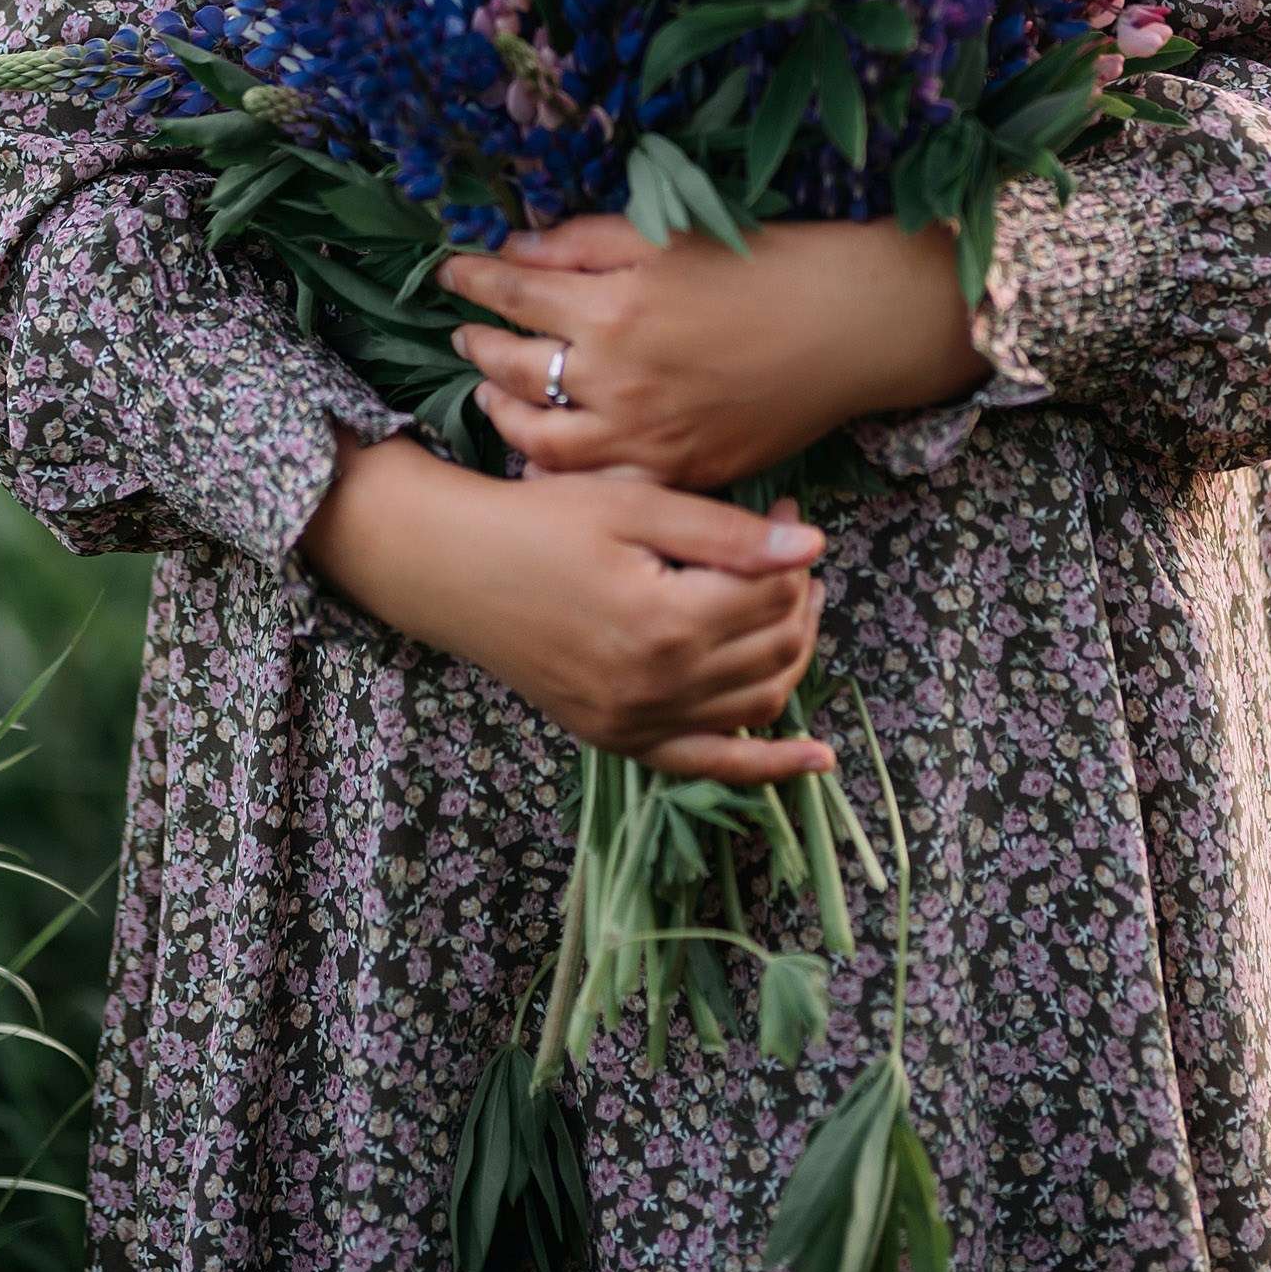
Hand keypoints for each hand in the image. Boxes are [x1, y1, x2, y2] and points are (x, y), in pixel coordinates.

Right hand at [301, 435, 833, 783]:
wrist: (455, 569)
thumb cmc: (540, 522)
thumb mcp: (633, 506)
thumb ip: (725, 533)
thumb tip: (812, 546)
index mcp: (665, 623)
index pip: (771, 593)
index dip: (792, 548)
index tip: (785, 509)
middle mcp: (658, 687)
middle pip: (773, 646)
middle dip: (797, 593)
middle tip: (788, 547)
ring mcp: (638, 724)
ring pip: (758, 701)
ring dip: (792, 654)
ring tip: (794, 602)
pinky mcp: (620, 740)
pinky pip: (710, 764)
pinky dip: (766, 765)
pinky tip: (815, 760)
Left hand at [439, 210, 988, 491]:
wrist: (850, 326)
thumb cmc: (766, 265)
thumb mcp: (671, 232)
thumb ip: (586, 243)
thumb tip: (517, 250)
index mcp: (614, 308)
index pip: (514, 295)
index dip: (473, 280)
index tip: (450, 271)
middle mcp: (619, 381)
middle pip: (515, 372)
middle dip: (478, 347)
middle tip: (465, 332)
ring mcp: (648, 437)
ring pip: (541, 443)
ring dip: (504, 416)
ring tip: (492, 394)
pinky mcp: (680, 472)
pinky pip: (599, 484)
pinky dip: (561, 470)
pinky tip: (547, 454)